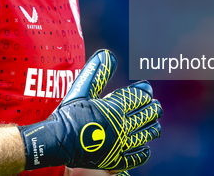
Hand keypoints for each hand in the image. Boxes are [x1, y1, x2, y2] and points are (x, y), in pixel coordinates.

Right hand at [19, 49, 161, 171]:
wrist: (57, 141)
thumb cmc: (68, 114)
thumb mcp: (81, 89)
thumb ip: (97, 72)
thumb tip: (107, 54)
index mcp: (114, 108)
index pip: (137, 98)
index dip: (144, 93)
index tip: (148, 89)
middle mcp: (121, 126)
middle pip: (145, 116)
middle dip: (152, 109)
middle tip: (157, 106)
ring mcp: (119, 145)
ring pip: (144, 135)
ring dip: (152, 128)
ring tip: (156, 125)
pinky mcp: (114, 160)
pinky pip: (135, 157)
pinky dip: (143, 151)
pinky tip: (145, 147)